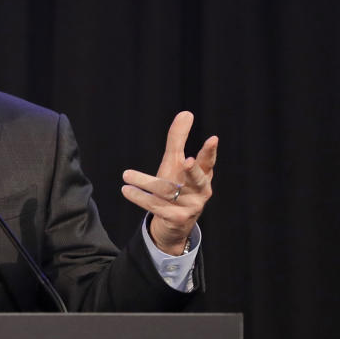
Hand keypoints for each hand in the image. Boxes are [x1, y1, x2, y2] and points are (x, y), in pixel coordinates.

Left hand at [121, 111, 217, 254]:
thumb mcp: (175, 162)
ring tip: (126, 174)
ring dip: (146, 182)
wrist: (174, 225)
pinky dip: (141, 198)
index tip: (213, 139)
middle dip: (192, 170)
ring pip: (167, 191)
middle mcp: (201, 191)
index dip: (210, 152)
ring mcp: (190, 207)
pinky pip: (157, 206)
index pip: (208, 162)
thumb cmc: (177, 186)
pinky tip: (127, 190)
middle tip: (186, 160)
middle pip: (197, 179)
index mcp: (203, 175)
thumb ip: (178, 140)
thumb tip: (186, 113)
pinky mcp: (176, 219)